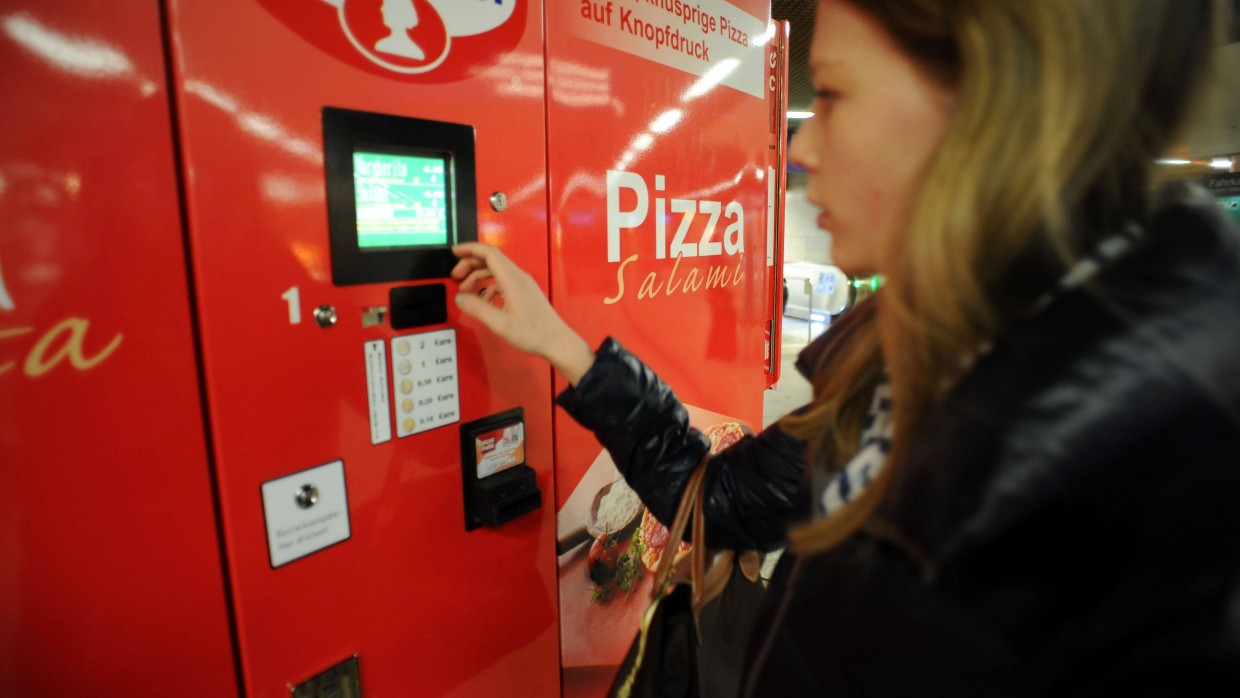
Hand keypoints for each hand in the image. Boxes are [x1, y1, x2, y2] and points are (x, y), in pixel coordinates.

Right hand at [451, 242, 594, 384]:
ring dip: (478, 276)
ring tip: (466, 291)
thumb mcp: (500, 324)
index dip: (470, 249)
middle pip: (491, 259)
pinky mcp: (525, 292)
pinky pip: (503, 281)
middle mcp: (519, 277)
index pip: (489, 253)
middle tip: (456, 277)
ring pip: (496, 270)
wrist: (557, 342)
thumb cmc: (533, 333)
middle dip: (470, 264)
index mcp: (512, 279)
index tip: (455, 252)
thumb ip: (478, 309)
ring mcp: (523, 284)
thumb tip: (460, 298)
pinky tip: (484, 302)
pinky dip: (489, 286)